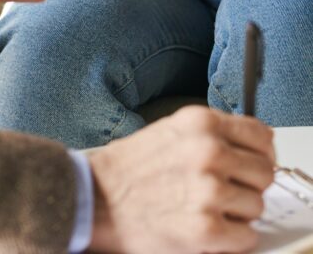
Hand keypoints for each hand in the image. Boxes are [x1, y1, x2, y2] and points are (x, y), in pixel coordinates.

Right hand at [87, 106, 275, 253]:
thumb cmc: (131, 167)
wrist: (97, 198)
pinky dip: (233, 239)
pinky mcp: (207, 228)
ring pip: (258, 206)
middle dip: (250, 184)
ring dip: (239, 213)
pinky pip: (247, 238)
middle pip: (265, 172)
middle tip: (228, 191)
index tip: (255, 163)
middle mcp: (209, 152)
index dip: (262, 153)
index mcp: (201, 123)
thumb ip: (212, 134)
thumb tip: (254, 147)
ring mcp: (209, 190)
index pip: (261, 135)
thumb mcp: (172, 129)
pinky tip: (208, 228)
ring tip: (209, 209)